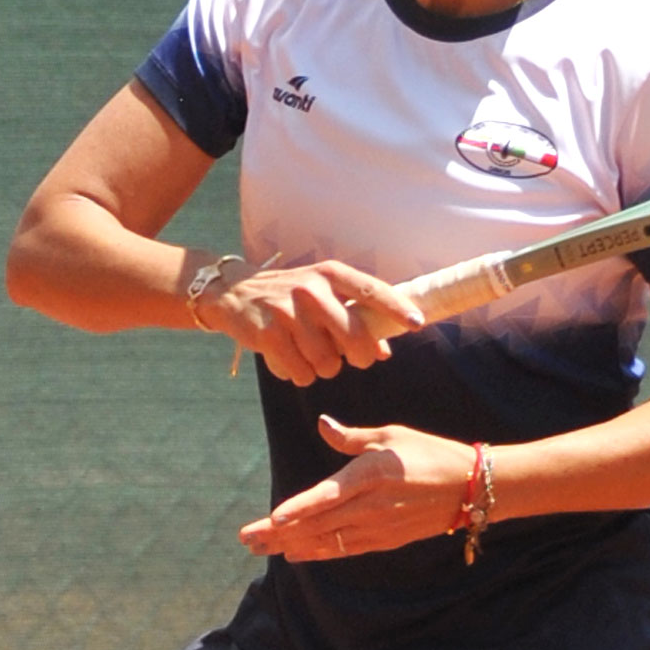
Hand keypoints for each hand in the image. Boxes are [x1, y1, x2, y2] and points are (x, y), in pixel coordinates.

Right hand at [208, 258, 423, 387]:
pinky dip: (299, 375)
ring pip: (328, 363)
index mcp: (330, 274)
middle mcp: (311, 288)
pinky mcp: (268, 333)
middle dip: (359, 357)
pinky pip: (302, 373)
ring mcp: (288, 310)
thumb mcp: (321, 296)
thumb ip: (354, 318)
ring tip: (306, 352)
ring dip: (322, 368)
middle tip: (350, 359)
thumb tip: (385, 351)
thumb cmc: (288, 297)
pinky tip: (287, 359)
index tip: (418, 323)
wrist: (232, 293)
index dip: (397, 308)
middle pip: (355, 338)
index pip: (372, 290)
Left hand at [239, 416, 476, 562]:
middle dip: (278, 534)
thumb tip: (323, 424)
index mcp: (370, 475)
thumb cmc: (430, 453)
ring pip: (327, 540)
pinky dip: (319, 552)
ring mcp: (378, 527)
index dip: (297, 510)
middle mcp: (371, 505)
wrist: (471, 488)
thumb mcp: (391, 435)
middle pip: (317, 524)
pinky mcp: (386, 540)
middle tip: (246, 539)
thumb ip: (352, 437)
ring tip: (261, 549)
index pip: (326, 496)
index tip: (271, 521)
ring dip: (292, 546)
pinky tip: (297, 555)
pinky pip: (346, 549)